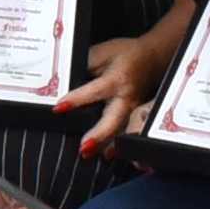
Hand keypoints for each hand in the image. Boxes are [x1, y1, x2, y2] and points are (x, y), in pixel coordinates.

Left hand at [63, 29, 168, 152]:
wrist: (150, 59)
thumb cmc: (122, 54)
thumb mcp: (101, 52)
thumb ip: (83, 65)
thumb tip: (62, 80)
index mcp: (117, 78)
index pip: (95, 90)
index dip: (77, 99)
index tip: (59, 108)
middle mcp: (127, 98)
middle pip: (114, 118)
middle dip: (100, 133)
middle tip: (83, 147)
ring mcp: (134, 110)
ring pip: (122, 130)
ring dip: (107, 144)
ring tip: (91, 155)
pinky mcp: (135, 117)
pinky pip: (126, 133)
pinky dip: (117, 145)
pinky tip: (106, 156)